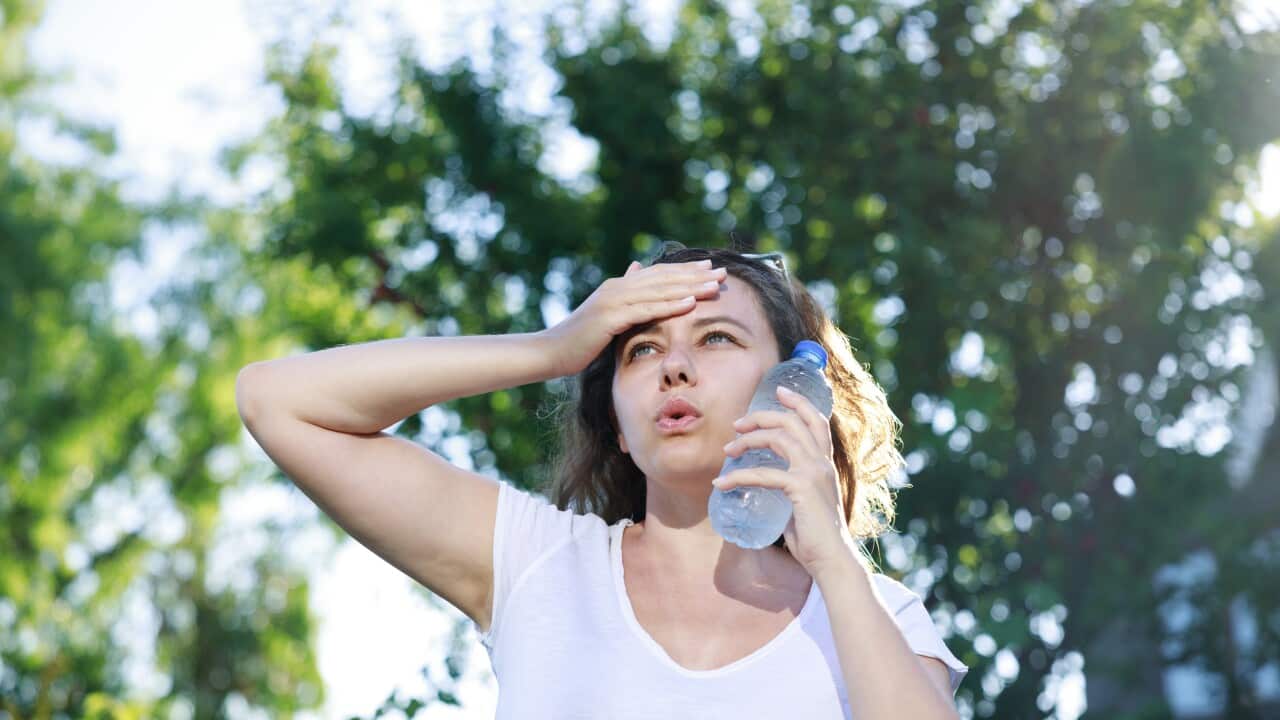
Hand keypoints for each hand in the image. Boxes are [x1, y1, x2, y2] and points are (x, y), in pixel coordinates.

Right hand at [539, 259, 726, 375]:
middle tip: (722, 272)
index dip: (685, 271)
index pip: (658, 275)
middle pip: (664, 278)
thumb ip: (624, 296)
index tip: (710, 269)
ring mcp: (613, 301)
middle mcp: (618, 288)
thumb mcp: (605, 316)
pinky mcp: (610, 317)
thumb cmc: (578, 340)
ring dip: (690, 287)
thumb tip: (636, 269)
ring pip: (659, 291)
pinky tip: (690, 303)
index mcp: (619, 287)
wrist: (549, 351)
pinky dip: (669, 305)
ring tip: (715, 285)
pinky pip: (646, 310)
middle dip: (695, 275)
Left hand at [714, 385, 856, 579]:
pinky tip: (720, 484)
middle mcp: (822, 463)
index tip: (778, 390)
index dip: (798, 402)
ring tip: (728, 450)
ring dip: (748, 440)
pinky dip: (738, 476)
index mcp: (825, 464)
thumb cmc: (817, 538)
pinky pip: (763, 474)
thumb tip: (765, 488)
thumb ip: (790, 490)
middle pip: (792, 421)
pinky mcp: (801, 488)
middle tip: (737, 425)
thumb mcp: (804, 504)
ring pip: (778, 437)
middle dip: (761, 416)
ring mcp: (813, 473)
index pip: (817, 421)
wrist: (832, 561)